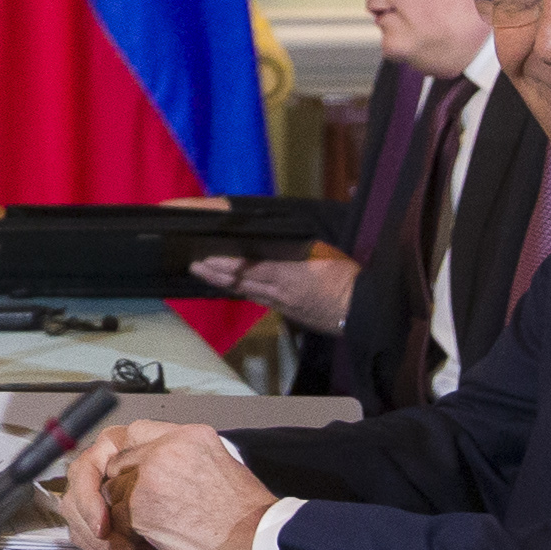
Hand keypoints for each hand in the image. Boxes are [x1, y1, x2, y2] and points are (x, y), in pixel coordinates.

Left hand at [57, 420, 277, 549]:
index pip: (137, 432)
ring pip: (113, 490)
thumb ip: (182, 455)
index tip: (131, 473)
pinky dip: (125, 533)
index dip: (131, 457)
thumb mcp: (218, 461)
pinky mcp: (141, 505)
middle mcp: (166, 448)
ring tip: (151, 528)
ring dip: (125, 513)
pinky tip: (148, 542)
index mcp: (189, 434)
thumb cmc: (244, 512)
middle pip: (119, 462)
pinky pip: (115, 517)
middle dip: (125, 488)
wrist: (257, 538)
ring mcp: (151, 475)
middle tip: (143, 510)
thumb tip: (152, 462)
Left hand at [189, 245, 360, 336]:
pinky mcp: (284, 309)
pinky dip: (236, 288)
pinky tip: (226, 284)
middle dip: (211, 268)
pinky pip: (254, 296)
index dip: (223, 259)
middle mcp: (277, 288)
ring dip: (217, 279)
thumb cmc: (345, 278)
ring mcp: (279, 300)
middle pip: (237, 277)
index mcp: (286, 271)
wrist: (361, 311)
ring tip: (197, 268)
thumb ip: (294, 247)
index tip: (203, 254)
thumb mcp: (321, 253)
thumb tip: (270, 237)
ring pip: (242, 288)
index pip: (245, 263)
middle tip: (189, 259)